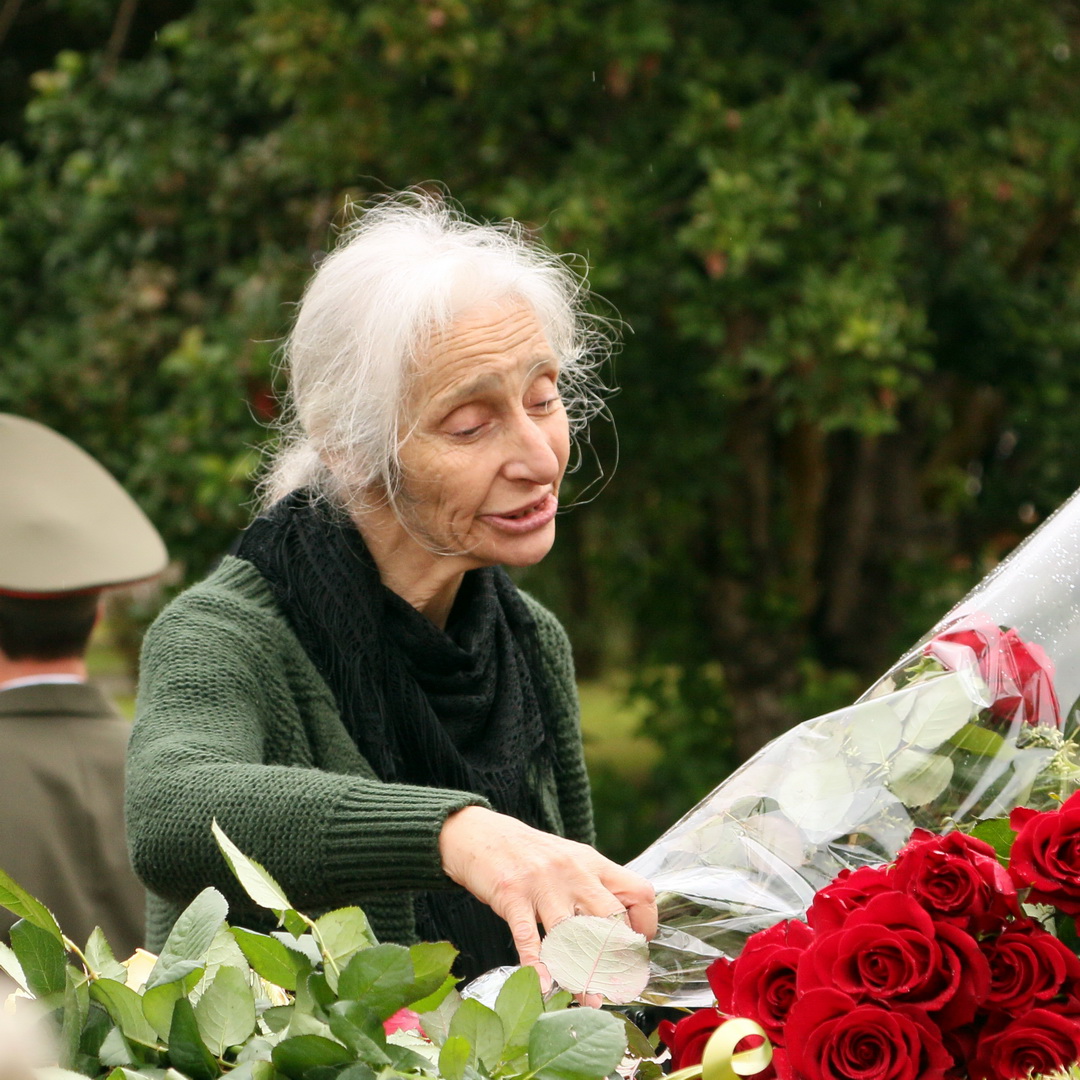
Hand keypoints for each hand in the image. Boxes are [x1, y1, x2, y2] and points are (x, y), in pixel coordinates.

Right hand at [438, 806, 656, 984]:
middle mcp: (574, 871)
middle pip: (611, 917)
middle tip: (618, 983)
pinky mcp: (512, 894)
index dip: (645, 925)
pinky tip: (543, 985)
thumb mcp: (571, 860)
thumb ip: (595, 888)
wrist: (481, 834)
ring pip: (572, 934)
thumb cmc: (530, 854)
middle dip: (618, 956)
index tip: (636, 948)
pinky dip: (536, 965)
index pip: (638, 893)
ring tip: (589, 999)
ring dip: (582, 973)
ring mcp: (543, 883)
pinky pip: (529, 936)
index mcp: (594, 863)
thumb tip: (622, 930)